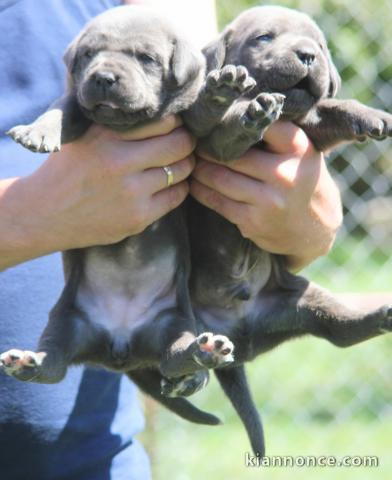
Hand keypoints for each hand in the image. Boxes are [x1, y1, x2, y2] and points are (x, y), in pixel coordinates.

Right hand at [0, 115, 194, 268]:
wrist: (44, 214)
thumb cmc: (67, 169)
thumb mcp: (82, 134)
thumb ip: (113, 119)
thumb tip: (154, 101)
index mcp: (106, 136)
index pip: (164, 120)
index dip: (175, 122)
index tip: (173, 126)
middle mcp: (119, 163)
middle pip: (179, 144)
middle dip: (187, 142)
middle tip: (183, 143)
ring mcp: (130, 193)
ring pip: (181, 171)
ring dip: (184, 164)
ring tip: (177, 162)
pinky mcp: (137, 218)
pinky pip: (176, 197)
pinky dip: (178, 187)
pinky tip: (169, 184)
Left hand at [190, 121, 342, 270]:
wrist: (315, 229)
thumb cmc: (300, 180)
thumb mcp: (300, 152)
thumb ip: (274, 134)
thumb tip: (229, 111)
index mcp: (298, 147)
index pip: (256, 123)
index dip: (229, 121)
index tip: (213, 119)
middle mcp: (284, 173)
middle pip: (230, 154)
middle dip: (206, 148)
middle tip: (192, 142)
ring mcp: (268, 200)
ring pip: (218, 178)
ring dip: (199, 169)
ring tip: (191, 161)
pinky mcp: (252, 221)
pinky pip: (217, 202)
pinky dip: (201, 190)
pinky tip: (195, 183)